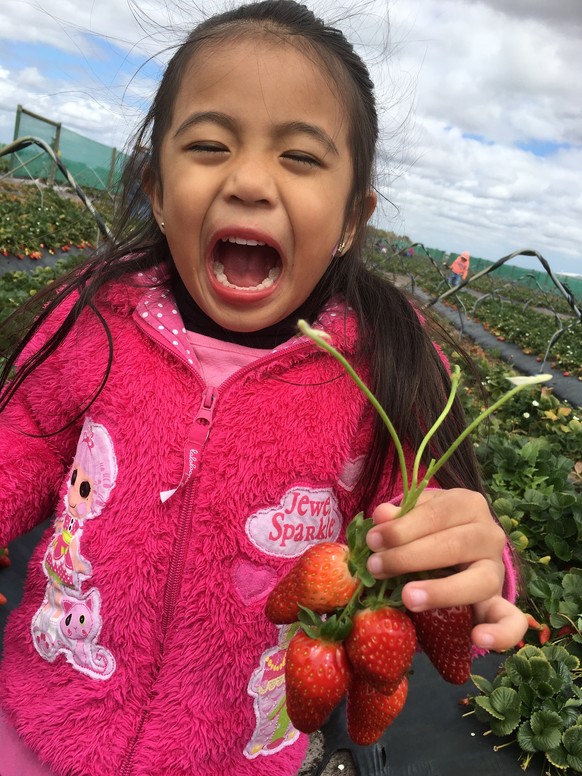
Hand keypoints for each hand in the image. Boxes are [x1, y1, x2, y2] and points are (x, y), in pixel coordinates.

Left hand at [365, 488, 527, 650]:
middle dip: (409, 557)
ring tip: (407, 598)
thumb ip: (400, 516)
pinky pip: (511, 620)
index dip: (402, 528)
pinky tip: (477, 639)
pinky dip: (501, 633)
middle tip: (375, 567)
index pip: (437, 514)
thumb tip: (381, 514)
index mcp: (468, 505)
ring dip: (441, 591)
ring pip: (479, 581)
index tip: (372, 540)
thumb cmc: (430, 526)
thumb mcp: (416, 514)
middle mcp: (489, 534)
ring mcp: (497, 569)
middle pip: (454, 545)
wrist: (458, 546)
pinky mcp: (500, 601)